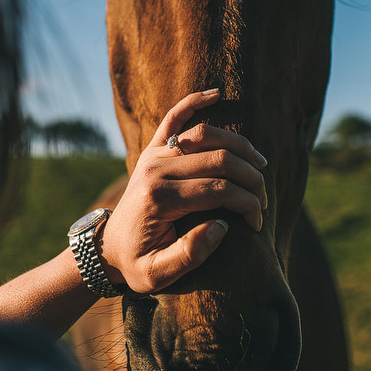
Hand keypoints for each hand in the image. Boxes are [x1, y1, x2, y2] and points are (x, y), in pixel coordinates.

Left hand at [100, 89, 267, 293]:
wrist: (107, 248)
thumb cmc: (136, 263)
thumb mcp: (157, 275)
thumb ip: (190, 255)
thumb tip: (223, 226)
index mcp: (161, 198)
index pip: (219, 190)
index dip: (247, 204)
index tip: (257, 224)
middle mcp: (157, 169)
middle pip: (220, 160)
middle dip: (251, 178)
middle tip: (263, 199)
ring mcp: (154, 155)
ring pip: (207, 135)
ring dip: (240, 146)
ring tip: (260, 164)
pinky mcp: (152, 150)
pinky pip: (174, 118)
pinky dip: (194, 102)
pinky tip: (216, 95)